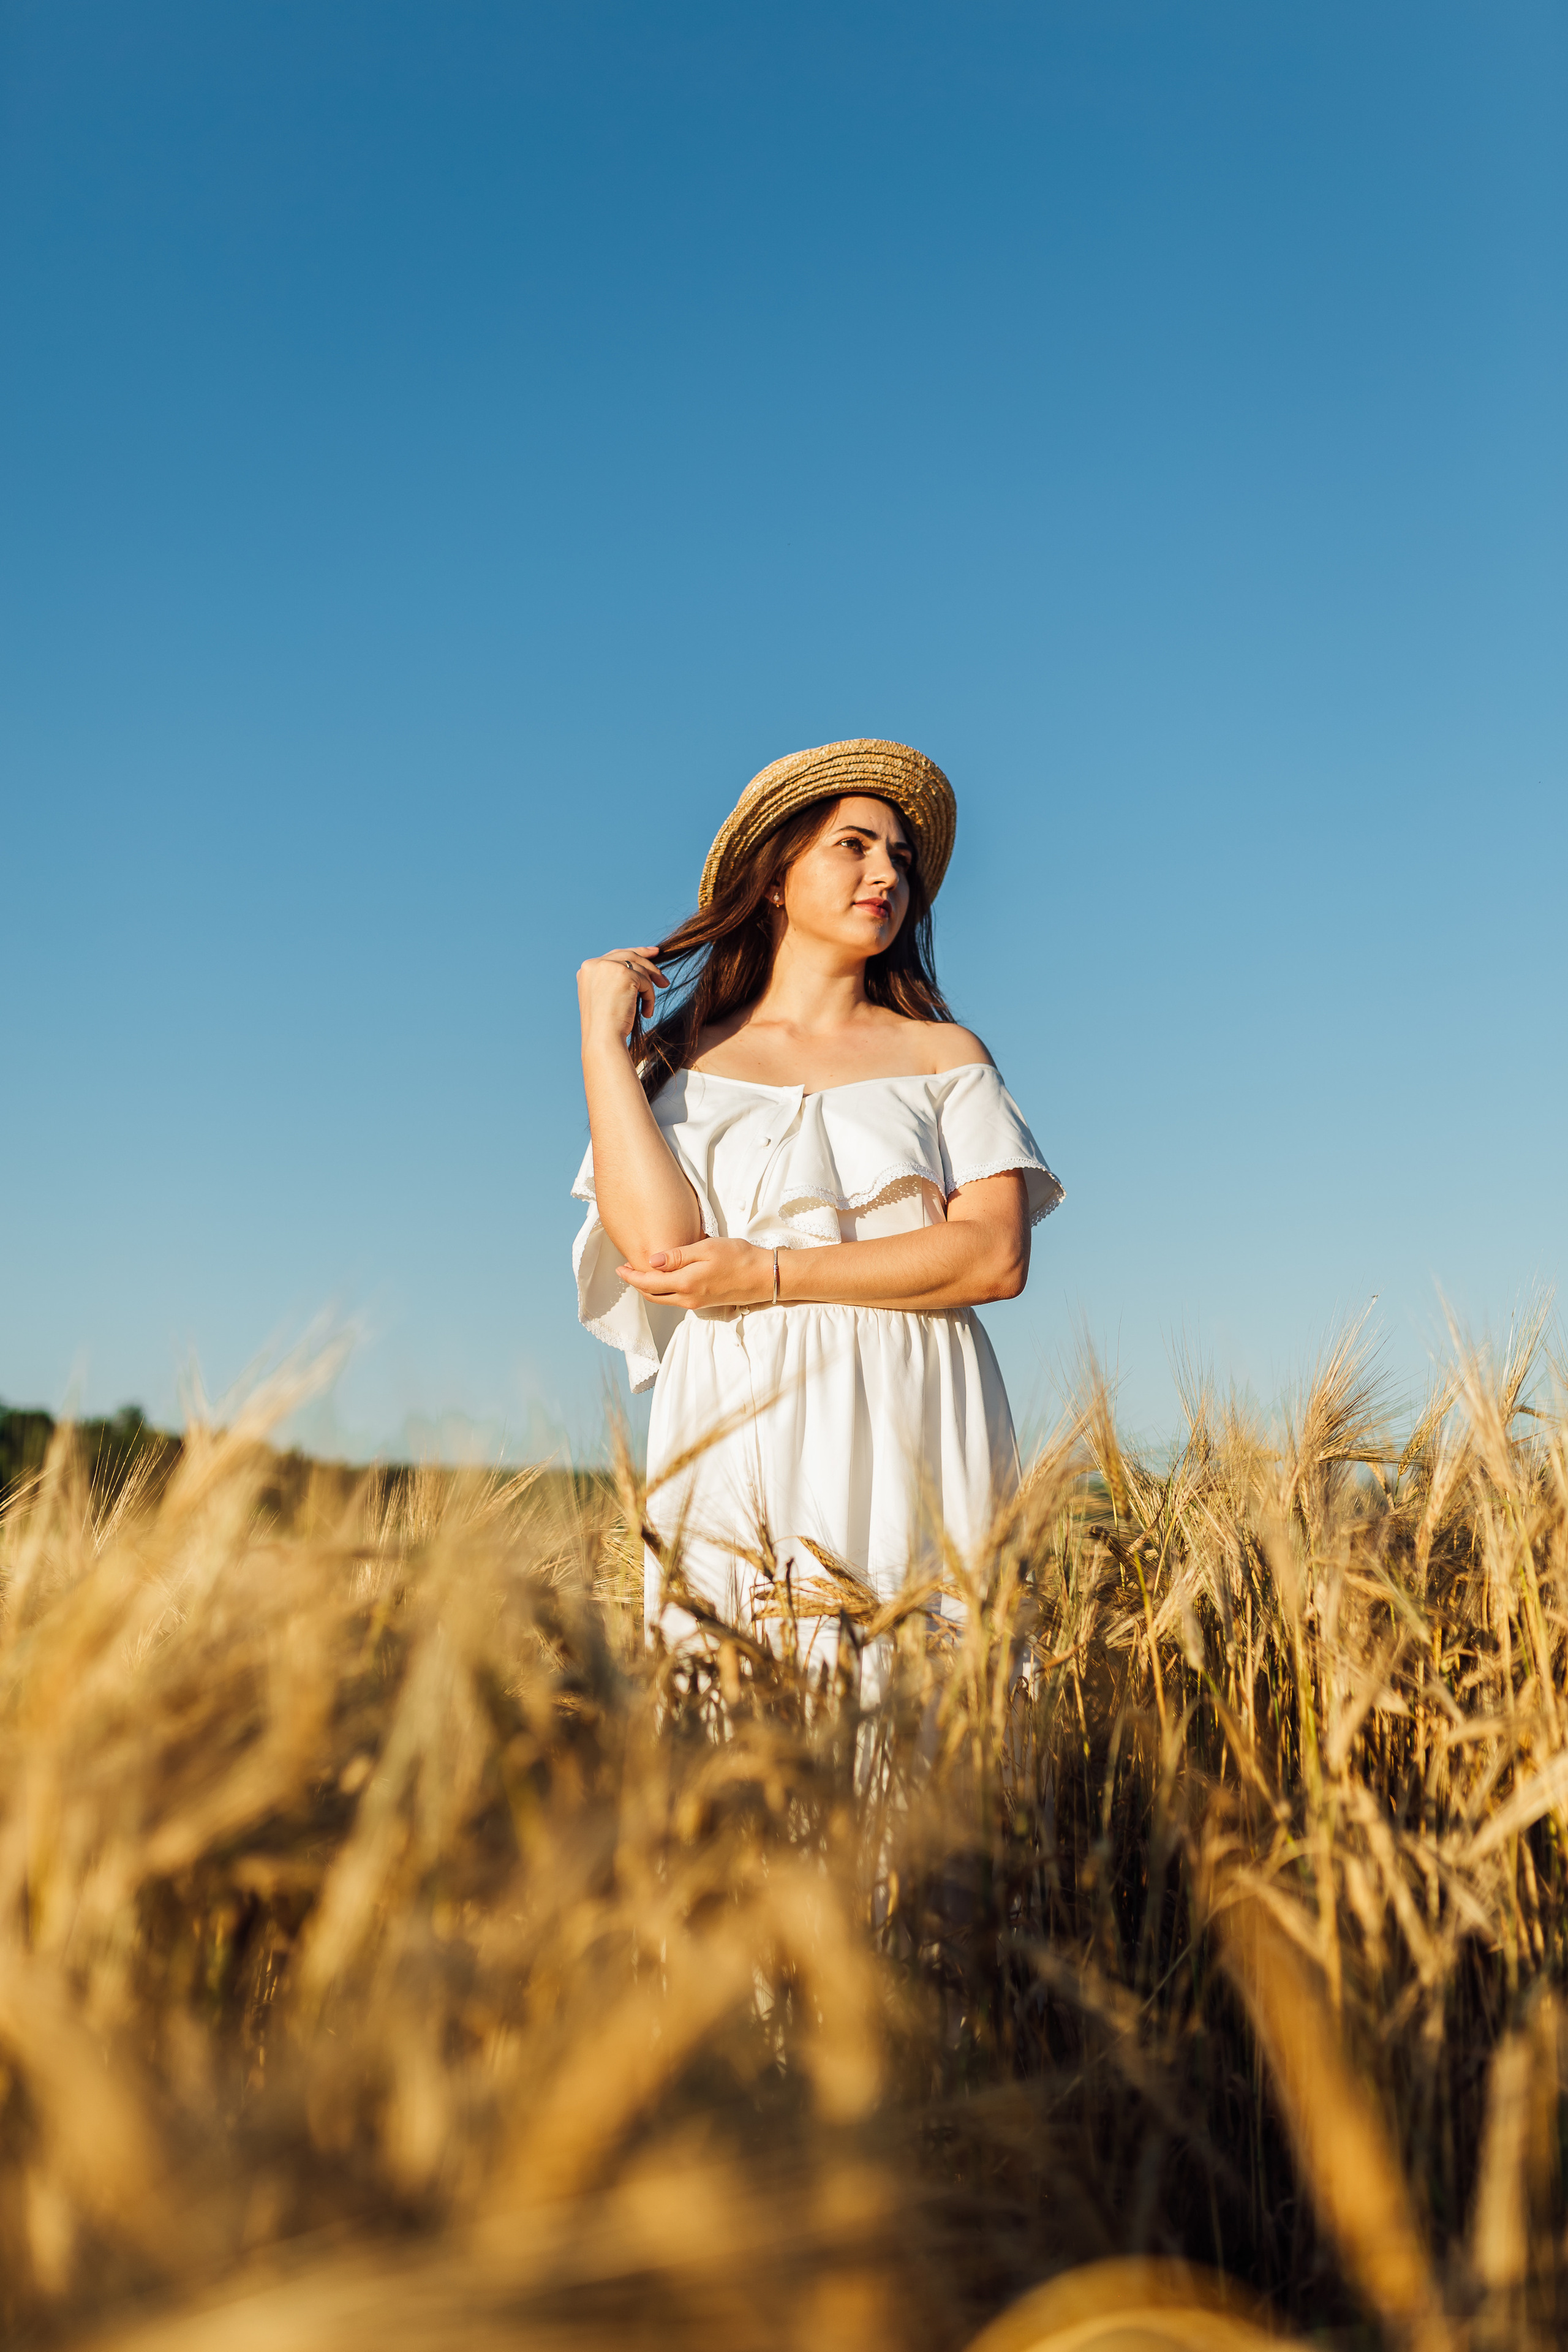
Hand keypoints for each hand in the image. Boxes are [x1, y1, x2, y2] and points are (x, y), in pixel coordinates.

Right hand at [577, 947, 667, 1048]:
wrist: (603, 1038)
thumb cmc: (605, 1026)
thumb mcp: (605, 997)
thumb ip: (614, 981)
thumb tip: (638, 969)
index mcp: (587, 970)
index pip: (614, 956)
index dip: (634, 953)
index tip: (652, 954)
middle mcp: (595, 964)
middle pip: (628, 955)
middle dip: (648, 962)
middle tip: (662, 976)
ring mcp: (608, 966)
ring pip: (639, 969)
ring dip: (649, 988)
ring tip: (650, 1007)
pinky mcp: (624, 973)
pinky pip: (645, 981)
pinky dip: (649, 997)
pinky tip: (647, 1012)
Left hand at [616, 1238, 773, 1308]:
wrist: (764, 1276)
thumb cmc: (738, 1257)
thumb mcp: (706, 1249)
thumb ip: (677, 1256)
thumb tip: (651, 1261)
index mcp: (686, 1284)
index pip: (649, 1284)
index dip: (631, 1277)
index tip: (620, 1268)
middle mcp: (688, 1298)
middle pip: (653, 1296)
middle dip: (637, 1284)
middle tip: (627, 1271)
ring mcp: (697, 1303)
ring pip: (665, 1299)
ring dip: (650, 1289)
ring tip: (643, 1273)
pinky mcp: (705, 1302)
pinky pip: (677, 1299)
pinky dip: (665, 1291)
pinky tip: (666, 1279)